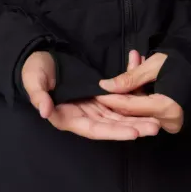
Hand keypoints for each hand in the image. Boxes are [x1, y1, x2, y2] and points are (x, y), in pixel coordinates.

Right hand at [22, 51, 160, 139]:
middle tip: (155, 127)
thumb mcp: (33, 81)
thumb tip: (44, 111)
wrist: (41, 58)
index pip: (93, 129)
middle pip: (110, 126)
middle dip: (132, 127)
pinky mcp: (98, 96)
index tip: (133, 133)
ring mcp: (92, 106)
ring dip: (136, 117)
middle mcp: (83, 116)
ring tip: (157, 118)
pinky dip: (131, 98)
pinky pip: (117, 100)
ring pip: (117, 115)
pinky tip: (146, 96)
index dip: (113, 132)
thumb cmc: (34, 71)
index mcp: (67, 118)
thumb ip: (38, 96)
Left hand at [97, 51, 183, 133]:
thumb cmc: (185, 61)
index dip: (111, 98)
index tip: (96, 91)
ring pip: (140, 108)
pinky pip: (149, 108)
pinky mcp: (171, 120)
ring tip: (135, 63)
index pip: (128, 106)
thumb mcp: (156, 65)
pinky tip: (140, 74)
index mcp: (166, 107)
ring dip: (133, 88)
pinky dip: (143, 93)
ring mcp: (171, 122)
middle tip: (115, 75)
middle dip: (122, 90)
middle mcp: (168, 120)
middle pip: (133, 109)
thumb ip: (130, 78)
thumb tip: (105, 86)